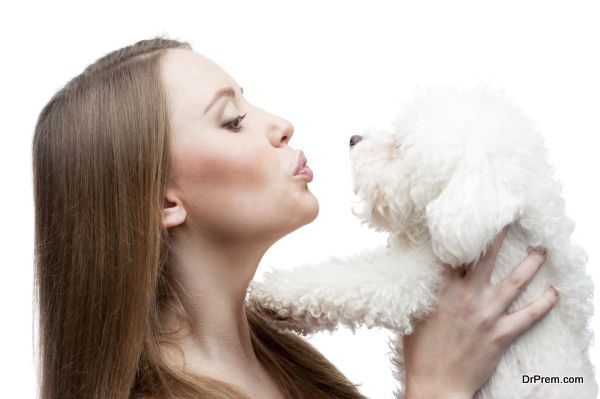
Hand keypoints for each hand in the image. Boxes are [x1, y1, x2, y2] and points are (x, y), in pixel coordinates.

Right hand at [403, 225, 557, 398]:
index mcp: (442, 290)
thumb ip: (419, 291)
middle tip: (509, 220)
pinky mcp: (500, 335)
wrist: (436, 385)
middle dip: (498, 237)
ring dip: (529, 264)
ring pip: (514, 282)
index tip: (470, 220)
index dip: (463, 235)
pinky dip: (543, 304)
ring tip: (541, 249)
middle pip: (486, 259)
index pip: (454, 254)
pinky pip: (527, 316)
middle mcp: (467, 297)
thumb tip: (417, 272)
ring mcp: (486, 315)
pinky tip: (554, 293)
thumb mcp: (411, 314)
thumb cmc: (419, 353)